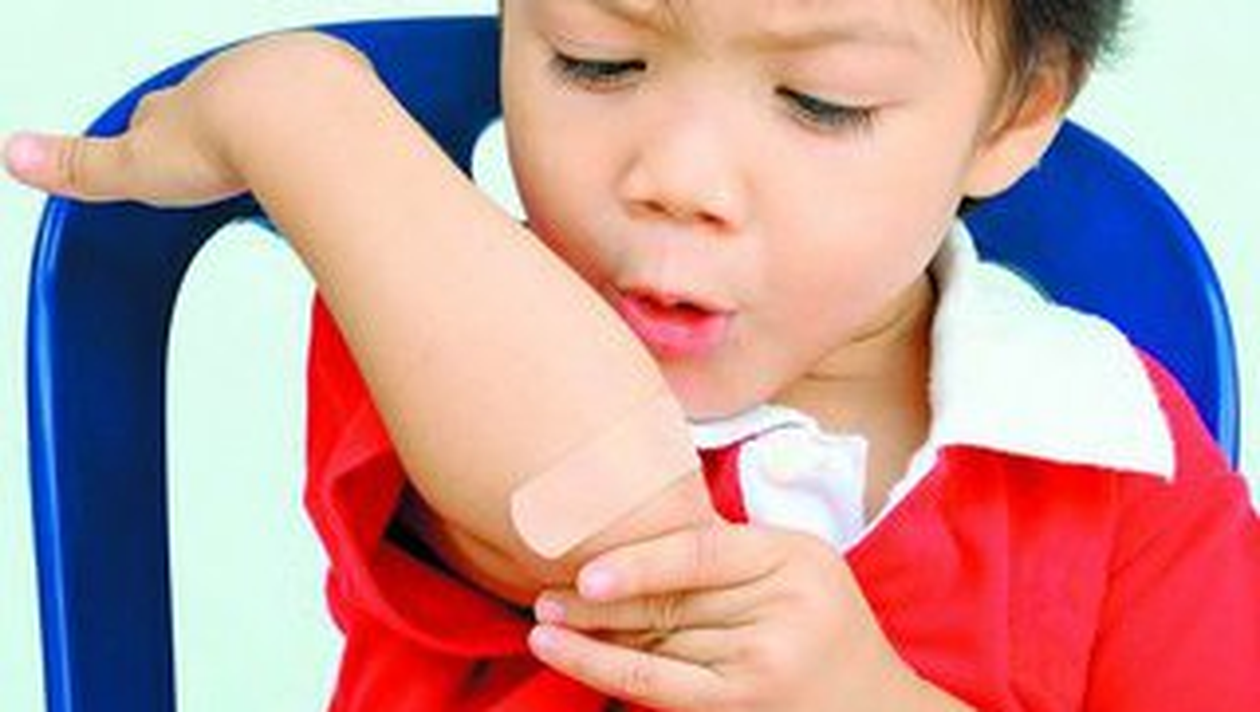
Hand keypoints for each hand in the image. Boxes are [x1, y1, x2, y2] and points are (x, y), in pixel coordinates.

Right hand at [3, 31, 365, 205]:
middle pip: (227, 102)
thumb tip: (16, 154)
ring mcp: (297, 74)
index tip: (171, 152)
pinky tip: (343, 148)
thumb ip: (81, 165)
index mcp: (191, 97)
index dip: (167, 135)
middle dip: (227, 128)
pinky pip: (343, 100)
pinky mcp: (349, 83)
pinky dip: (339, 122)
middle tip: (233, 157)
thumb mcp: (136, 164)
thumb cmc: (228, 140)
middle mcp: (240, 74)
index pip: (166, 112)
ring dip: (287, 125)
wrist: (303, 121)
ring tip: (291, 160)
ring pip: (286, 97)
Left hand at [527, 524, 952, 710]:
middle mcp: (785, 608)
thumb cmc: (822, 623)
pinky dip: (606, 669)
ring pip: (659, 644)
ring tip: (543, 624)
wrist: (876, 707)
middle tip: (543, 595)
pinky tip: (564, 656)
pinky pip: (660, 686)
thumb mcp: (796, 566)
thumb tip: (624, 535)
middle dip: (599, 603)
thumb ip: (728, 551)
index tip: (585, 572)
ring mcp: (766, 662)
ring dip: (593, 637)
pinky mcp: (745, 704)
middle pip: (672, 604)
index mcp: (796, 556)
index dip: (637, 562)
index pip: (701, 553)